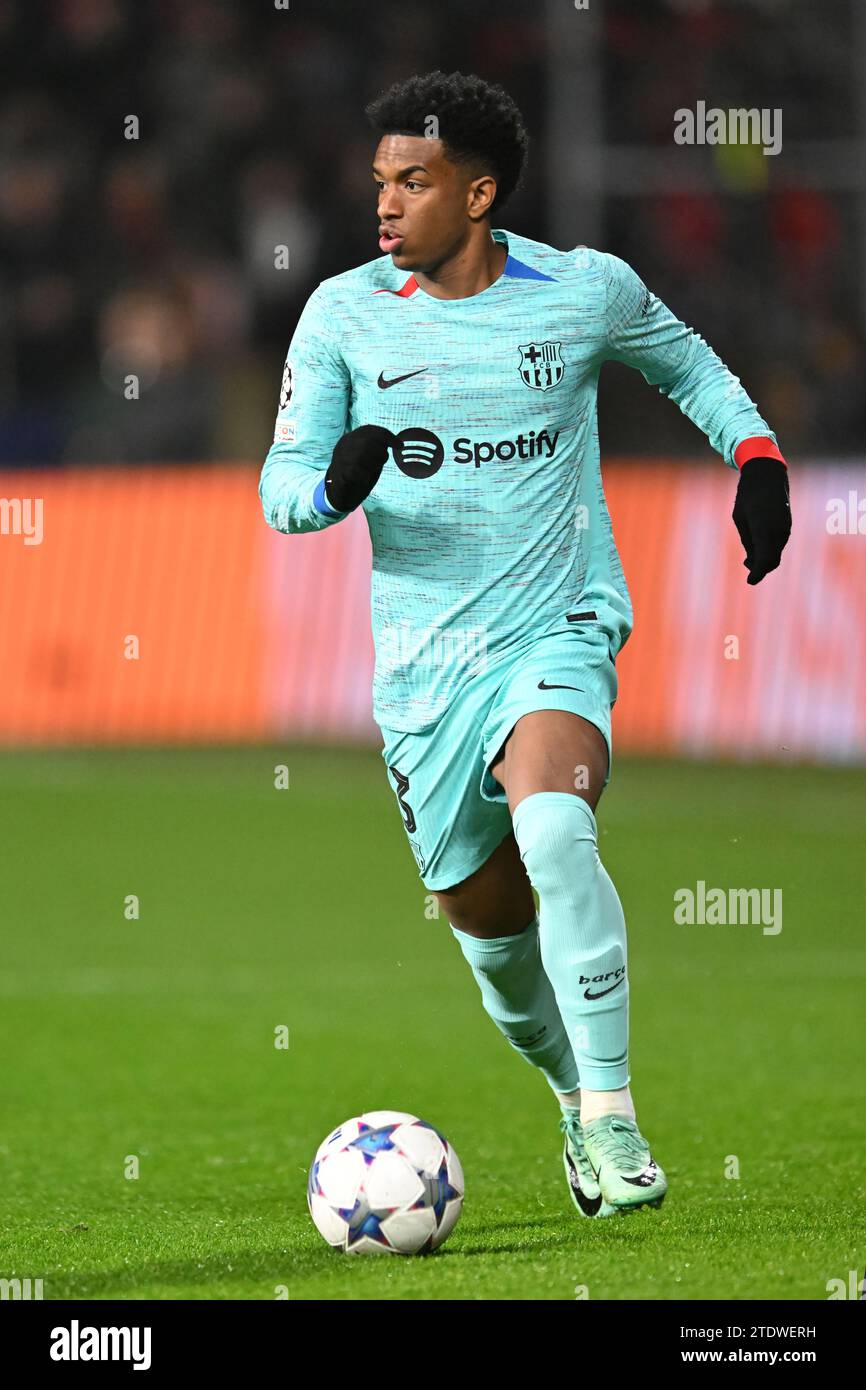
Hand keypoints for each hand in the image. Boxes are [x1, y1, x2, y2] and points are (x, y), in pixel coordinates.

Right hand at [325, 425, 391, 511]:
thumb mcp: (368, 456)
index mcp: (349, 438)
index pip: (369, 429)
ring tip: (371, 471)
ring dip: (374, 464)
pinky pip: (358, 471)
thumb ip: (378, 447)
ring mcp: (340, 459)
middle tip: (382, 462)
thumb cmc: (357, 473)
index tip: (400, 445)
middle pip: (367, 441)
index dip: (387, 436)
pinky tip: (364, 479)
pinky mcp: (340, 474)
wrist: (339, 494)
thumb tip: (398, 443)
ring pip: (362, 454)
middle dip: (381, 452)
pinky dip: (366, 476)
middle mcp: (343, 446)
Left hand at [732, 457, 790, 584]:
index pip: (764, 559)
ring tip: (748, 558)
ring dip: (765, 559)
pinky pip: (779, 544)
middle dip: (760, 568)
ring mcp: (785, 528)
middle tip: (747, 568)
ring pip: (776, 553)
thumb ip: (747, 541)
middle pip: (772, 560)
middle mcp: (778, 530)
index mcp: (763, 528)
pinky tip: (759, 546)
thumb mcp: (740, 519)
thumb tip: (752, 560)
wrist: (767, 475)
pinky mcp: (787, 525)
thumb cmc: (747, 496)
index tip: (750, 581)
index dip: (757, 573)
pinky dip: (770, 550)